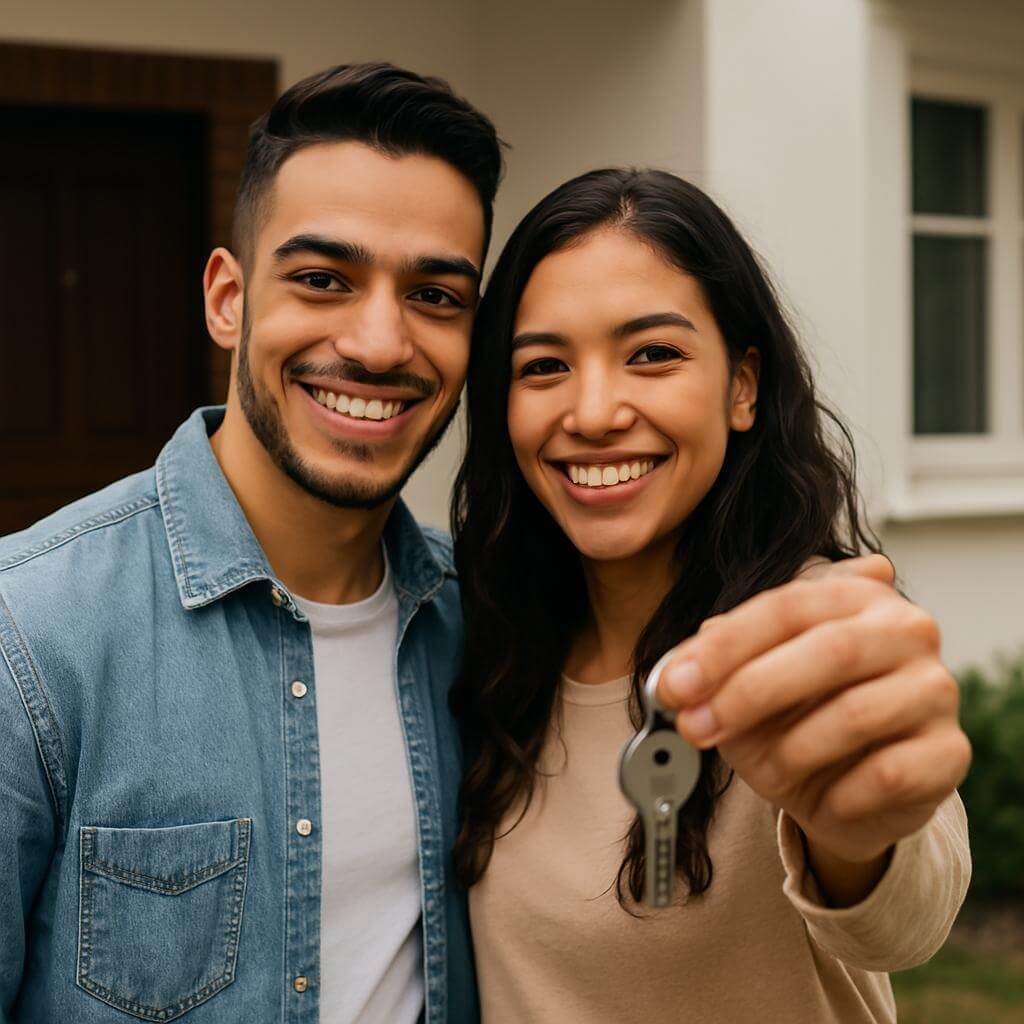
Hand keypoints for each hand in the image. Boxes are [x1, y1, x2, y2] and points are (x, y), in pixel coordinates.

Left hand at [655, 555, 970, 899]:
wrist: (849, 794)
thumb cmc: (794, 720)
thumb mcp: (745, 686)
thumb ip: (716, 665)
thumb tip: (679, 667)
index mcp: (853, 595)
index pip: (785, 606)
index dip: (724, 647)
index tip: (675, 683)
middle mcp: (905, 631)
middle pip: (826, 650)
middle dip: (747, 692)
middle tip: (695, 726)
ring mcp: (935, 689)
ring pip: (854, 715)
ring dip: (788, 751)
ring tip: (762, 771)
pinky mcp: (951, 753)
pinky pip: (886, 775)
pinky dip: (836, 793)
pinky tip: (821, 798)